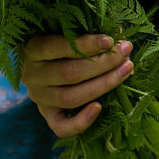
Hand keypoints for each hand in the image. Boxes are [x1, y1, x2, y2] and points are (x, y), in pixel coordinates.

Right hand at [20, 32, 134, 137]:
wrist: (41, 64)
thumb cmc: (61, 41)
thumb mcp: (67, 31)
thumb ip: (88, 31)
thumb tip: (119, 35)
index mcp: (33, 49)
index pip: (58, 47)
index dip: (86, 44)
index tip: (110, 40)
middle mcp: (31, 75)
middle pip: (70, 73)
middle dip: (104, 63)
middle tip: (126, 52)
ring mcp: (38, 97)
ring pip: (71, 98)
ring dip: (104, 84)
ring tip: (127, 70)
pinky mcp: (47, 115)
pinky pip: (61, 127)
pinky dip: (81, 121)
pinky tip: (99, 107)